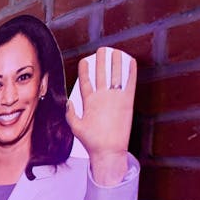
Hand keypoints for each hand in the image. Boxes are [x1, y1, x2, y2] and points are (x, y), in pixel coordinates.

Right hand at [66, 47, 136, 185]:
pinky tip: (131, 62)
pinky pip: (130, 83)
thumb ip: (70, 113)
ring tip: (116, 51)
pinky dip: (131, 72)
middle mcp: (102, 96)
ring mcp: (116, 98)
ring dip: (116, 61)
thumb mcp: (75, 127)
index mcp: (89, 101)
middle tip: (102, 49)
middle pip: (101, 73)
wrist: (109, 149)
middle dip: (101, 60)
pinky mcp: (127, 102)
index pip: (86, 81)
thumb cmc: (91, 140)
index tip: (85, 60)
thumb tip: (68, 102)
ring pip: (115, 74)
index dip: (85, 69)